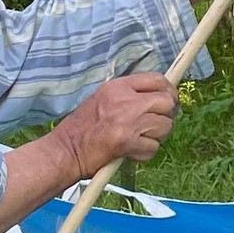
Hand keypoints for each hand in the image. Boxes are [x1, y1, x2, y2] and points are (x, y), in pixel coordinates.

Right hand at [50, 74, 176, 177]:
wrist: (64, 152)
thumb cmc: (82, 128)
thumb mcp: (103, 99)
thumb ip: (129, 95)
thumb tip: (158, 97)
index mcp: (118, 87)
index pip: (157, 79)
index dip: (168, 90)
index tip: (168, 100)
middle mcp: (125, 100)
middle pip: (167, 101)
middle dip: (167, 115)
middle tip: (157, 124)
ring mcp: (128, 121)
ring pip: (165, 126)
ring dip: (157, 136)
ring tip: (141, 140)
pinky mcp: (127, 142)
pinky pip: (153, 147)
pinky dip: (145, 153)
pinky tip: (131, 152)